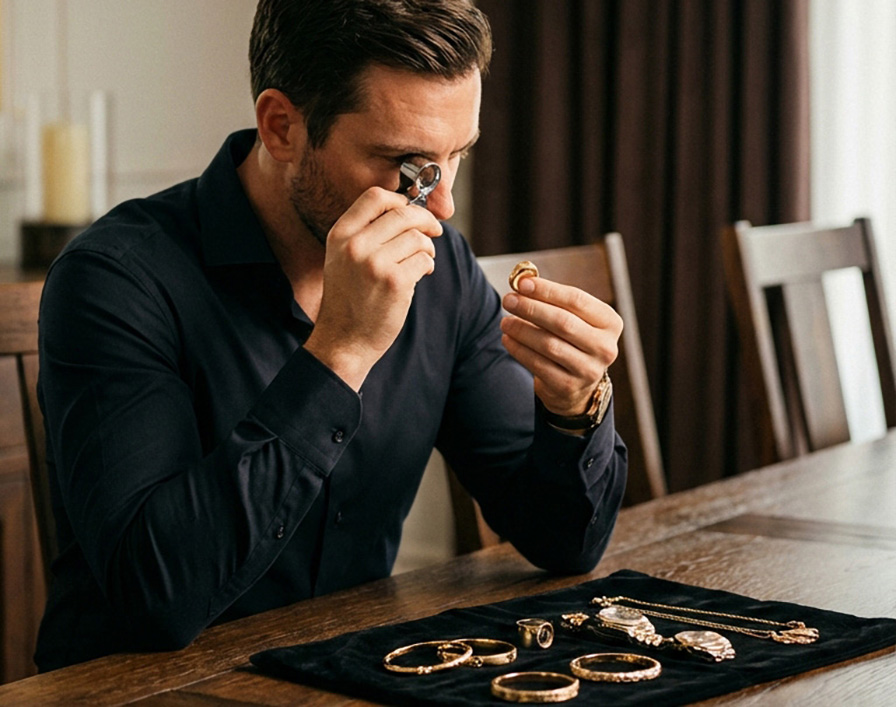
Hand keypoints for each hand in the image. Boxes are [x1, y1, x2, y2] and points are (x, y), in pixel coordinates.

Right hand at [304, 187, 442, 389]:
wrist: (344, 340)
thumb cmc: (349, 298)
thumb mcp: (342, 258)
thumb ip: (366, 232)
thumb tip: (408, 209)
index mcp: (340, 235)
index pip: (375, 196)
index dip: (400, 199)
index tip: (410, 210)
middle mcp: (355, 245)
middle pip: (403, 213)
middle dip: (425, 220)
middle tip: (434, 231)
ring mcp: (375, 264)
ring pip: (418, 238)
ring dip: (427, 248)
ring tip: (423, 261)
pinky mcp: (395, 282)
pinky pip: (424, 260)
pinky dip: (428, 266)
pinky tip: (421, 275)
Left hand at [500, 275, 622, 415]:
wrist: (576, 384)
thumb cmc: (571, 340)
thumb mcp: (572, 318)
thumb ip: (552, 299)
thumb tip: (523, 281)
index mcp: (609, 322)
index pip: (576, 300)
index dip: (547, 290)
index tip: (522, 283)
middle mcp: (604, 347)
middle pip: (563, 322)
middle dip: (531, 309)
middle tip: (509, 300)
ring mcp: (588, 370)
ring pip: (548, 344)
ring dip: (522, 330)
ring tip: (505, 321)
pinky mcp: (568, 386)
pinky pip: (538, 364)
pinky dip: (519, 350)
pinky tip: (508, 339)